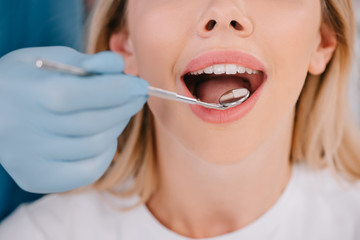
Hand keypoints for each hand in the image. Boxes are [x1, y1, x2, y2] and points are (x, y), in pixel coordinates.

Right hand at [0, 46, 147, 192]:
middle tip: (134, 97)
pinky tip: (104, 138)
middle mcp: (27, 130)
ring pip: (94, 147)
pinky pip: (87, 172)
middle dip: (124, 108)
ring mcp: (30, 159)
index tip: (140, 86)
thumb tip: (119, 68)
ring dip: (115, 128)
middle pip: (94, 123)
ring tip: (116, 113)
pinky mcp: (36, 178)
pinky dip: (105, 154)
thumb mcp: (50, 58)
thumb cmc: (26, 80)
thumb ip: (86, 62)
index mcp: (30, 93)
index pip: (85, 94)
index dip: (120, 89)